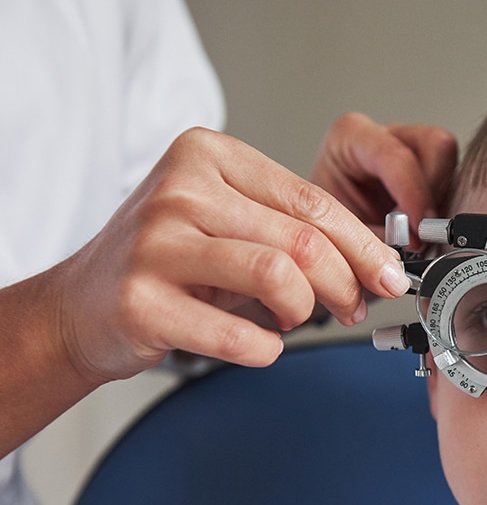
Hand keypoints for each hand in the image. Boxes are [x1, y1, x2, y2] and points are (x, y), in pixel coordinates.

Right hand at [52, 127, 412, 382]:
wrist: (82, 306)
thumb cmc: (170, 262)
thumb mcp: (230, 224)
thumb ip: (294, 229)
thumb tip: (377, 263)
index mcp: (207, 155)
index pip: (311, 200)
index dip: (363, 245)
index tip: (388, 274)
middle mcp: (179, 189)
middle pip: (303, 241)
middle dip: (346, 283)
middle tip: (353, 307)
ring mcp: (156, 243)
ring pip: (279, 276)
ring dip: (307, 310)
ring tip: (298, 320)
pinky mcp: (141, 301)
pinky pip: (236, 333)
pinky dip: (266, 349)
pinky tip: (262, 345)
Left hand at [310, 113, 457, 248]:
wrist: (323, 238)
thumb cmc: (323, 230)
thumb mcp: (338, 234)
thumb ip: (374, 237)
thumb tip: (410, 243)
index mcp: (350, 139)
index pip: (397, 156)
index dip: (414, 195)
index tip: (419, 230)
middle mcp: (383, 137)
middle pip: (435, 145)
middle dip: (434, 192)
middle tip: (423, 230)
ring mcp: (408, 149)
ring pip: (449, 161)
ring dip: (441, 200)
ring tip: (421, 231)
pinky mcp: (426, 169)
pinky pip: (451, 180)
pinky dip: (443, 207)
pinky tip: (424, 228)